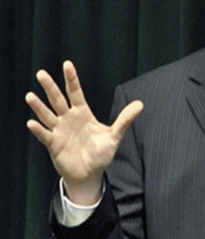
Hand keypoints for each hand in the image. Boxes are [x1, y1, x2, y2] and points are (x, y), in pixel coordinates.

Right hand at [26, 61, 142, 204]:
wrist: (90, 174)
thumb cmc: (101, 153)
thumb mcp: (115, 135)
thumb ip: (125, 119)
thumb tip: (140, 104)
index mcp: (83, 113)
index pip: (76, 92)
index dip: (71, 79)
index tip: (67, 64)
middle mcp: (69, 119)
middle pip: (58, 100)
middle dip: (50, 87)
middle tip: (41, 73)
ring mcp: (59, 131)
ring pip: (47, 115)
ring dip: (39, 106)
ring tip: (30, 96)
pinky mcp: (54, 145)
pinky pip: (44, 135)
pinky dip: (38, 130)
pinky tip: (31, 123)